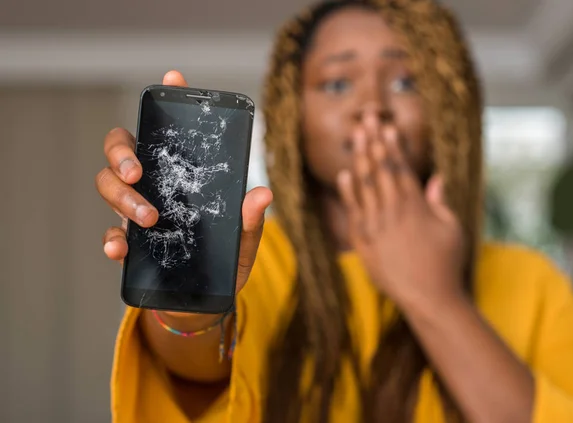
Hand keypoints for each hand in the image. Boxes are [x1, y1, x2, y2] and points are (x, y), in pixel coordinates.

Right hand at [95, 70, 272, 318]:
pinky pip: (108, 234)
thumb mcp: (244, 240)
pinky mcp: (128, 244)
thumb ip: (250, 219)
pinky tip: (119, 250)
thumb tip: (262, 194)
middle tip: (138, 171)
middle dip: (121, 152)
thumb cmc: (226, 261)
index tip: (173, 77)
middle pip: (122, 149)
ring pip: (107, 185)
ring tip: (149, 218)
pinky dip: (110, 240)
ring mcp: (137, 212)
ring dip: (121, 197)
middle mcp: (156, 186)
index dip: (168, 100)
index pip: (170, 131)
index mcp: (183, 175)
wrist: (205, 302)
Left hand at [336, 114, 464, 310]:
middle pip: (380, 168)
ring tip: (355, 135)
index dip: (393, 145)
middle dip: (373, 140)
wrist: (428, 297)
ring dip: (359, 158)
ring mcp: (375, 225)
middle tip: (367, 117)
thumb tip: (435, 179)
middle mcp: (393, 210)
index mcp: (416, 204)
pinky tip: (344, 175)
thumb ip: (440, 202)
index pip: (400, 167)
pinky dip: (348, 192)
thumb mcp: (451, 228)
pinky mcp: (363, 241)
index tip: (387, 126)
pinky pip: (353, 211)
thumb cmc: (445, 262)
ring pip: (364, 185)